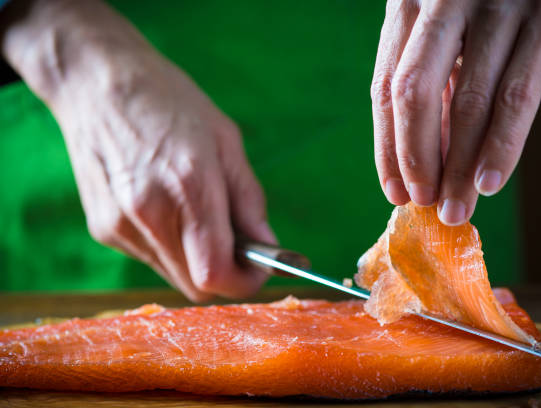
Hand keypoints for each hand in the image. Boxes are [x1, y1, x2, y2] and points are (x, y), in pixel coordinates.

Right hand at [1, 0, 275, 300]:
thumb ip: (249, 201)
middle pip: (196, 285)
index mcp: (189, 187)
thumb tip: (268, 245)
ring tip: (198, 215)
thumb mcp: (226, 141)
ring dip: (196, 260)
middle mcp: (150, 214)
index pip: (215, 274)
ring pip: (173, 274)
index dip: (244, 282)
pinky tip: (166, 207)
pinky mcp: (102, 229)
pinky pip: (150, 257)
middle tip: (237, 245)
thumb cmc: (169, 103)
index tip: (259, 269)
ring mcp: (120, 225)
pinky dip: (170, 246)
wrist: (96, 83)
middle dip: (224, 274)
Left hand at [372, 0, 540, 224]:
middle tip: (425, 204)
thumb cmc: (504, 9)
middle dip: (417, 160)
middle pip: (415, 94)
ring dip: (460, 168)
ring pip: (470, 103)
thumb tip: (421, 164)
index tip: (395, 191)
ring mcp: (499, 1)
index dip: (388, 146)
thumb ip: (436, 85)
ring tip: (457, 208)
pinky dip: (502, 146)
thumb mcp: (455, 36)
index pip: (386, 86)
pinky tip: (489, 183)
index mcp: (411, 1)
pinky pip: (518, 96)